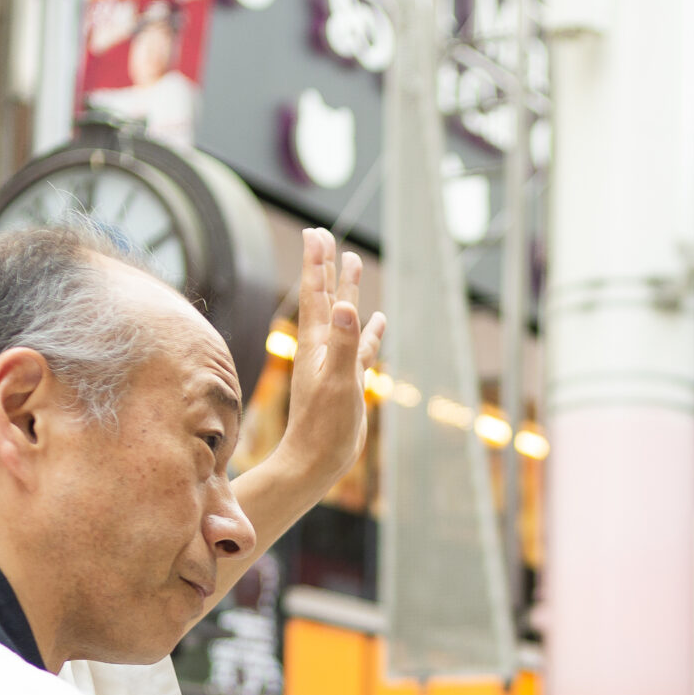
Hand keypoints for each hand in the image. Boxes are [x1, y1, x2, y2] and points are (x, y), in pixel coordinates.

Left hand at [275, 228, 384, 493]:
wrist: (315, 461)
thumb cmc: (323, 426)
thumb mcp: (337, 382)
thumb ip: (344, 344)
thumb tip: (347, 307)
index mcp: (318, 344)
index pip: (317, 294)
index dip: (317, 264)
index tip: (317, 233)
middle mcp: (324, 348)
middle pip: (326, 297)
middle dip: (327, 267)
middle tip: (325, 235)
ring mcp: (337, 363)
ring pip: (344, 317)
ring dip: (348, 291)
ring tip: (353, 264)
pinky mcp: (350, 380)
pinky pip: (362, 347)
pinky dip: (369, 331)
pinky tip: (378, 320)